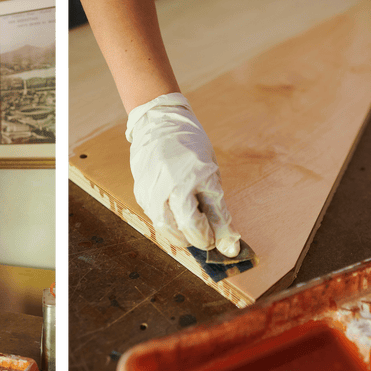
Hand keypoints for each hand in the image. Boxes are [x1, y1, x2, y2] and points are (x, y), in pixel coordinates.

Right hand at [126, 93, 240, 256]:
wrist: (158, 124)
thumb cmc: (190, 147)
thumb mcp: (210, 172)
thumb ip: (217, 207)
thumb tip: (228, 242)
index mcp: (198, 176)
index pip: (214, 217)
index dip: (222, 236)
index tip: (228, 247)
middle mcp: (174, 185)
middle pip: (189, 228)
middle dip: (201, 240)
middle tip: (207, 240)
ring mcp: (154, 190)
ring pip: (168, 229)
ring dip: (182, 237)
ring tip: (191, 231)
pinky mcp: (141, 193)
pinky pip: (155, 218)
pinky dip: (168, 224)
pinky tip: (175, 215)